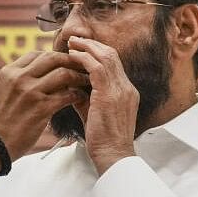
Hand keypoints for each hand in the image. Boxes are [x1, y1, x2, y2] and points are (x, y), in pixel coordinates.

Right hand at [0, 50, 86, 165]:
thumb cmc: (2, 120)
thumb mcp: (5, 90)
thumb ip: (21, 78)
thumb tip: (43, 70)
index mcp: (9, 71)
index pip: (37, 54)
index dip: (55, 56)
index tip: (65, 62)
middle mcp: (19, 78)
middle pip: (52, 58)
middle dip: (71, 61)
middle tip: (82, 67)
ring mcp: (30, 92)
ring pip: (63, 74)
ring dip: (78, 77)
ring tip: (85, 81)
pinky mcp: (41, 108)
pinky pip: (67, 95)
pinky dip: (77, 95)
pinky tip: (80, 97)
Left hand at [65, 36, 138, 174]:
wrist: (113, 156)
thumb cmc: (103, 141)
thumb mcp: (94, 114)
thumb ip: (85, 98)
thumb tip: (70, 86)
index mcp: (126, 92)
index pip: (114, 64)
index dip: (97, 52)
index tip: (82, 48)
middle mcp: (126, 88)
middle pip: (112, 55)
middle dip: (92, 45)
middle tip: (75, 39)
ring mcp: (120, 90)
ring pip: (105, 57)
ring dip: (87, 48)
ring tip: (72, 43)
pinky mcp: (109, 95)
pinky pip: (96, 68)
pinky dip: (83, 59)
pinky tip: (72, 56)